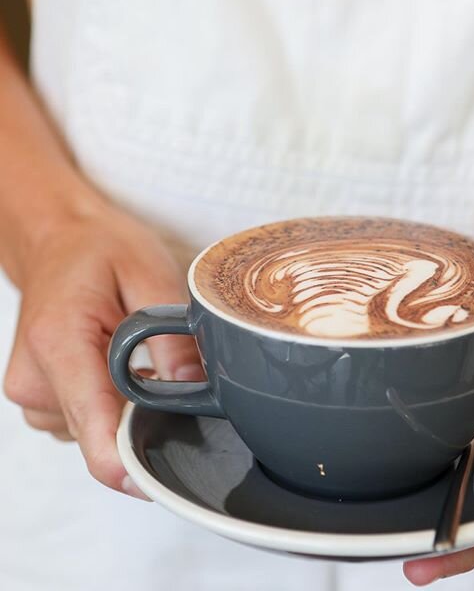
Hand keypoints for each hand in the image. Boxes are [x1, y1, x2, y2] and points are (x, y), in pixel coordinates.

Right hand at [2, 204, 202, 496]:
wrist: (58, 241)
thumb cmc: (98, 250)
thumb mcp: (148, 271)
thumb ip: (170, 334)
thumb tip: (192, 388)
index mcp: (60, 340)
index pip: (92, 421)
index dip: (125, 461)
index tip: (155, 481)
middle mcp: (35, 376)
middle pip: (99, 431)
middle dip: (142, 416)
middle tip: (165, 370)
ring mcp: (31, 392)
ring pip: (93, 429)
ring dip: (126, 406)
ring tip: (133, 355)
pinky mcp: (40, 398)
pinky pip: (84, 420)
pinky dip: (110, 403)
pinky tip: (117, 366)